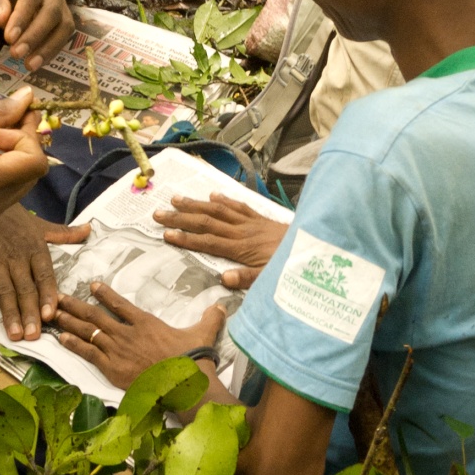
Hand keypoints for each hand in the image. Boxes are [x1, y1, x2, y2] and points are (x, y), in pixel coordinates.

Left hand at [0, 0, 73, 68]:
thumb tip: (1, 21)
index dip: (22, 17)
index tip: (8, 38)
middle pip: (52, 10)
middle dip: (35, 35)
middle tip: (17, 54)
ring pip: (63, 25)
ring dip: (48, 47)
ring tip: (29, 65)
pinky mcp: (61, 15)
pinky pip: (62, 34)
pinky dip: (51, 49)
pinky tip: (36, 62)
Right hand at [0, 208, 89, 341]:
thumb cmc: (11, 218)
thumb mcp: (39, 225)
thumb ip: (64, 233)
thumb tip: (89, 230)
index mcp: (34, 249)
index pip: (44, 276)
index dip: (48, 296)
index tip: (52, 315)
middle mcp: (16, 258)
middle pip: (25, 289)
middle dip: (30, 313)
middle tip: (34, 336)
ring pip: (4, 291)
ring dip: (10, 315)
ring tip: (16, 336)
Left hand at [53, 278, 226, 389]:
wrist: (185, 383)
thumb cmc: (193, 359)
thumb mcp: (204, 333)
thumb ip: (210, 317)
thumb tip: (221, 305)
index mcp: (145, 323)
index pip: (120, 304)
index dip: (105, 294)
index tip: (92, 285)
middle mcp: (127, 333)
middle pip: (96, 315)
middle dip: (75, 305)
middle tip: (58, 297)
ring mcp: (118, 350)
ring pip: (88, 332)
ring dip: (69, 322)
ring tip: (53, 313)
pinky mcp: (113, 368)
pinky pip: (89, 354)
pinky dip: (74, 345)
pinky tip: (62, 338)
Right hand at [154, 193, 285, 289]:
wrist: (316, 247)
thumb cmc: (291, 267)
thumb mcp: (271, 279)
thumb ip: (248, 278)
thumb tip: (222, 278)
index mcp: (242, 248)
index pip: (208, 242)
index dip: (186, 239)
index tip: (166, 234)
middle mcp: (243, 232)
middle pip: (207, 222)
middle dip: (181, 218)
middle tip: (158, 213)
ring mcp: (251, 223)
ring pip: (219, 211)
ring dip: (196, 204)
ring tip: (176, 199)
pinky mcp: (262, 219)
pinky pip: (240, 206)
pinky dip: (225, 201)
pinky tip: (213, 195)